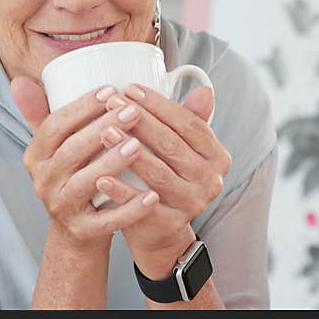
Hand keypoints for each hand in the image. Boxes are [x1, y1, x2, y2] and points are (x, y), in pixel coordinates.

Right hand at [10, 76, 160, 253]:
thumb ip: (41, 114)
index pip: (54, 126)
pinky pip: (108, 220)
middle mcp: (43, 182)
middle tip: (133, 111)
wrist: (75, 232)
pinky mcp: (82, 231)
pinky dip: (131, 208)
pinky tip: (152, 195)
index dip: (81, 108)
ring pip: (88, 183)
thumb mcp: (54, 148)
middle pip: (71, 151)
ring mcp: (62, 208)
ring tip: (139, 144)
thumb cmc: (72, 177)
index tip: (110, 90)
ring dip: (113, 162)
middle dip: (103, 128)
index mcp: (35, 157)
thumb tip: (20, 81)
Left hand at [95, 84, 231, 276]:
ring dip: (129, 151)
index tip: (130, 89)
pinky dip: (121, 191)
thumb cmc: (166, 177)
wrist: (161, 229)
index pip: (189, 124)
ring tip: (104, 132)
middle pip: (172, 145)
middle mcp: (211, 180)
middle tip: (112, 103)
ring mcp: (193, 203)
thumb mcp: (180, 149)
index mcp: (217, 156)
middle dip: (140, 121)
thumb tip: (204, 89)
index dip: (159, 105)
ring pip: (158, 172)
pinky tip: (100, 176)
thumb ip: (188, 120)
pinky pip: (142, 205)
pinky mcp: (170, 224)